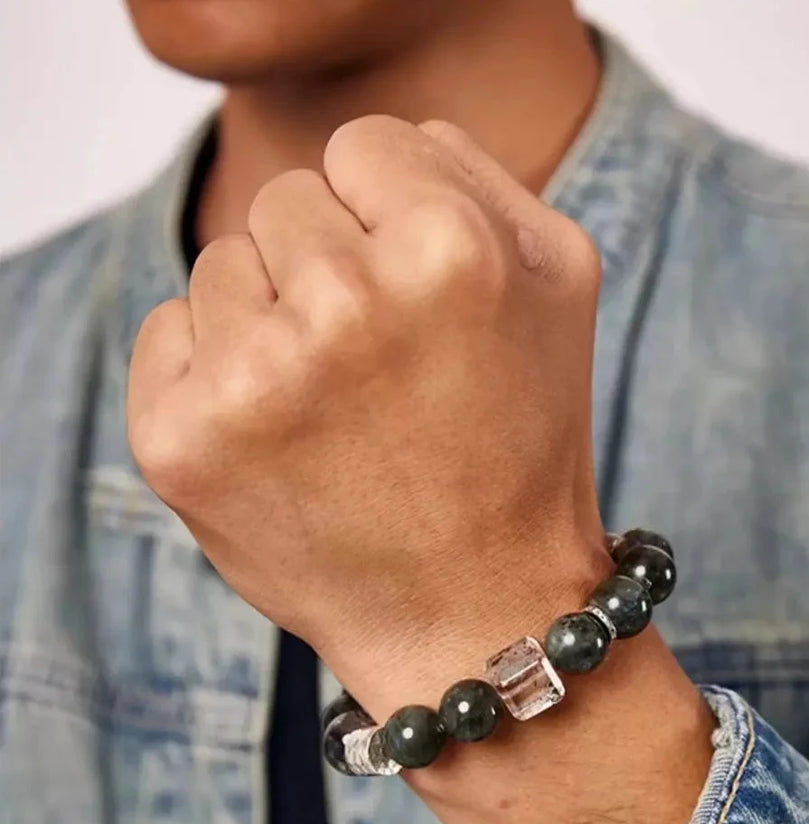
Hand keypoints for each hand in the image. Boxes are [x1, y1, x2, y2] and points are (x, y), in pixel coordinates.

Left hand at [129, 116, 713, 823]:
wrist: (477, 615)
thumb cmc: (523, 448)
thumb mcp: (562, 288)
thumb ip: (476, 173)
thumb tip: (381, 143)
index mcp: (448, 253)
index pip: (363, 145)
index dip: (396, 224)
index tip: (424, 306)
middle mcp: (346, 306)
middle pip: (284, 201)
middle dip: (333, 272)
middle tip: (387, 378)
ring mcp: (254, 380)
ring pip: (222, 266)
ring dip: (273, 326)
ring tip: (340, 417)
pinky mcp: (181, 442)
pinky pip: (166, 333)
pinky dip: (214, 374)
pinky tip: (281, 440)